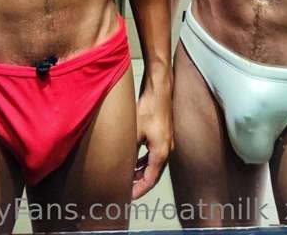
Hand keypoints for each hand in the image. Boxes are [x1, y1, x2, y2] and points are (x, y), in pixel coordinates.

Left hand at [132, 78, 172, 199]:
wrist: (159, 89)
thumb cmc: (149, 108)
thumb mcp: (135, 131)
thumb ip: (129, 150)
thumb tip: (120, 163)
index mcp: (161, 153)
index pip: (150, 180)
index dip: (139, 190)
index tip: (128, 197)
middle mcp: (167, 149)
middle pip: (153, 174)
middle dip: (140, 184)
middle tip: (126, 190)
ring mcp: (166, 142)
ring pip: (153, 164)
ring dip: (141, 172)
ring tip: (128, 178)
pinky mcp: (163, 134)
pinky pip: (154, 154)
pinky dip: (144, 161)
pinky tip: (134, 160)